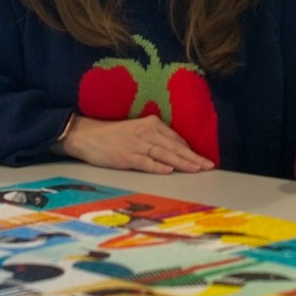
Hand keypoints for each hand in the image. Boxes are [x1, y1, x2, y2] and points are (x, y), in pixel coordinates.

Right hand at [62, 115, 214, 173]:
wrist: (86, 135)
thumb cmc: (114, 135)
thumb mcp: (138, 131)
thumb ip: (156, 140)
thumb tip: (176, 153)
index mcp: (151, 124)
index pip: (176, 140)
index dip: (191, 151)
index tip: (204, 160)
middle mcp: (146, 132)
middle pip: (174, 147)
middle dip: (193, 158)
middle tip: (209, 166)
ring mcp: (136, 144)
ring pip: (164, 154)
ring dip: (182, 163)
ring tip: (196, 169)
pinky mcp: (125, 156)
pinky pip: (145, 162)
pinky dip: (157, 166)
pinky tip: (169, 171)